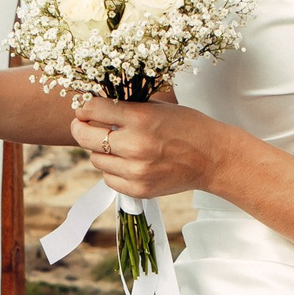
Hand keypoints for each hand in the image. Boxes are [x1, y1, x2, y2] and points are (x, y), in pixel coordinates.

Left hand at [72, 97, 234, 198]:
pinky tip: (127, 162)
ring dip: (100, 150)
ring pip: (95, 159)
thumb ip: (127, 106)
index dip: (84, 108)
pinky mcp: (139, 189)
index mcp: (141, 118)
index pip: (93, 109)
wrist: (213, 158)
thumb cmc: (188, 127)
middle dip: (80, 128)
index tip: (84, 109)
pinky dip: (113, 170)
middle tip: (82, 125)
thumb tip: (95, 105)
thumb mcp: (158, 107)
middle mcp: (135, 145)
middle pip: (85, 137)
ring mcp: (136, 170)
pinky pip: (108, 178)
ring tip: (117, 145)